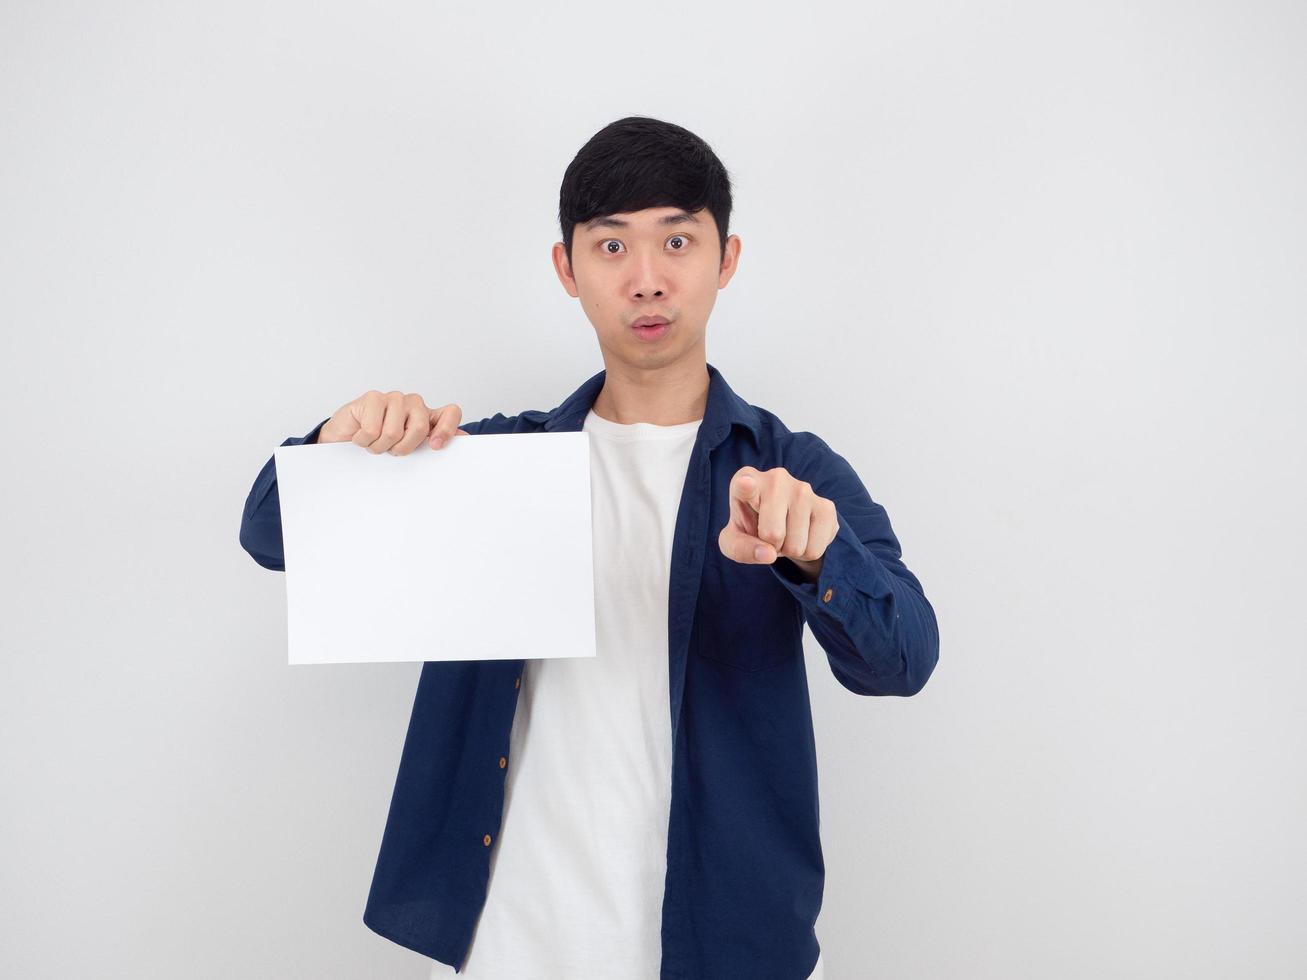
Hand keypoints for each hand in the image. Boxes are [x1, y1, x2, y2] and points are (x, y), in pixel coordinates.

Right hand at [318, 390, 468, 453]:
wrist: (344, 441)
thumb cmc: (379, 445)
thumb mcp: (409, 450)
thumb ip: (435, 442)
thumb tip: (464, 438)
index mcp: (428, 416)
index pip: (451, 412)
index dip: (446, 429)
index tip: (434, 446)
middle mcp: (414, 405)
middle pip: (420, 428)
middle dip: (401, 448)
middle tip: (390, 448)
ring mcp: (394, 398)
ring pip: (394, 432)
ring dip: (379, 446)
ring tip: (374, 442)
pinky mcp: (373, 398)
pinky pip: (373, 430)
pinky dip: (364, 441)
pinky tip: (360, 436)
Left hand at [718, 466, 838, 579]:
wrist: (781, 524)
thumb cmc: (751, 528)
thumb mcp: (734, 542)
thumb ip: (741, 549)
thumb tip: (769, 554)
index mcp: (745, 480)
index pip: (745, 485)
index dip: (746, 487)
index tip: (745, 484)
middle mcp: (776, 478)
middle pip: (773, 534)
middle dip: (771, 545)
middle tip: (769, 535)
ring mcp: (804, 489)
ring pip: (796, 545)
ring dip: (789, 550)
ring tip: (785, 533)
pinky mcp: (826, 505)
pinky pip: (815, 549)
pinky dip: (807, 552)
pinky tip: (802, 535)